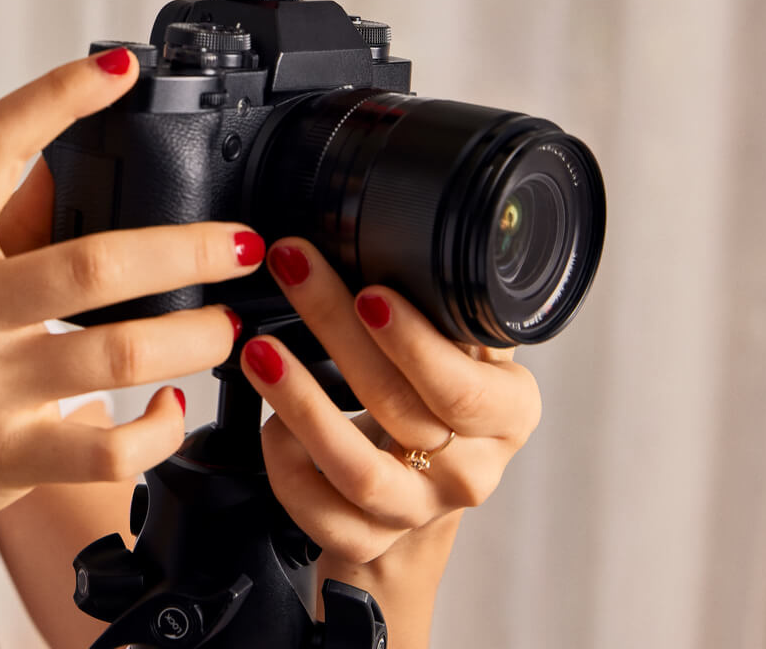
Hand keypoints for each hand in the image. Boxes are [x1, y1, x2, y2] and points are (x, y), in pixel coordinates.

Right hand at [0, 48, 249, 551]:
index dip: (57, 95)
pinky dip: (160, 427)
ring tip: (227, 325)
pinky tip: (174, 408)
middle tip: (243, 244)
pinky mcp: (6, 456)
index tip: (117, 69)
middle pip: (94, 263)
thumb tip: (63, 156)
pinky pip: (107, 447)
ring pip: (121, 354)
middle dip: (190, 249)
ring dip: (195, 336)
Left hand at [237, 239, 541, 566]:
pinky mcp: (366, 541)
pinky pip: (318, 510)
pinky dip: (285, 463)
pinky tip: (268, 423)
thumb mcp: (462, 353)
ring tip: (259, 348)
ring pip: (358, 468)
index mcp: (506, 413)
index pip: (464, 385)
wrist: (417, 503)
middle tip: (293, 270)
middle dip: (336, 327)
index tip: (370, 291)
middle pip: (400, 406)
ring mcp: (416, 511)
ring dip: (302, 402)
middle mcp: (470, 469)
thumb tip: (412, 226)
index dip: (417, 343)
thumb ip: (452, 307)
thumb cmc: (436, 406)